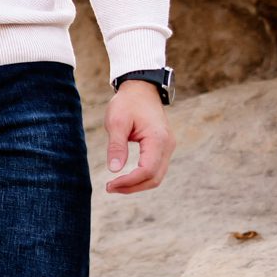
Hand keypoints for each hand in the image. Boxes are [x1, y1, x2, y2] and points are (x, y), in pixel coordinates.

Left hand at [104, 80, 174, 194]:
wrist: (141, 89)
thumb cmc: (127, 103)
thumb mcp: (117, 122)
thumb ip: (116, 146)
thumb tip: (114, 169)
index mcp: (158, 139)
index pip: (147, 171)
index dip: (129, 182)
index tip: (109, 184)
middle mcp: (167, 146)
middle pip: (154, 178)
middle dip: (132, 187)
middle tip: (109, 188)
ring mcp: (167, 147)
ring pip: (156, 176)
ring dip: (137, 184)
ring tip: (115, 185)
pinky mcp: (163, 147)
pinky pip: (155, 168)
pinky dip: (141, 177)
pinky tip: (125, 178)